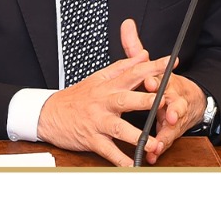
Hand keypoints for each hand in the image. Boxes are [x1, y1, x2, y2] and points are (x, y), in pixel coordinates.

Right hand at [36, 18, 174, 165]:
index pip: (133, 73)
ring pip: (119, 128)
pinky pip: (108, 151)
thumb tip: (143, 54)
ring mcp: (98, 122)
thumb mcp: (99, 77)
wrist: (48, 114)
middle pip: (127, 100)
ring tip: (154, 143)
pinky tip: (133, 165)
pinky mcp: (92, 139)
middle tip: (166, 102)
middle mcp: (104, 102)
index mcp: (108, 86)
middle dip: (146, 101)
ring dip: (137, 136)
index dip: (153, 67)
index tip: (171, 63)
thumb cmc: (77, 97)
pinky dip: (120, 159)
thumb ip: (123, 66)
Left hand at [122, 16, 206, 152]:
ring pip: (172, 125)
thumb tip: (126, 24)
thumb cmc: (165, 84)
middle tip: (166, 114)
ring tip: (157, 144)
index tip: (150, 81)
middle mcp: (172, 99)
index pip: (161, 79)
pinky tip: (154, 155)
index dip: (156, 81)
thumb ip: (136, 49)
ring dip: (166, 134)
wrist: (192, 101)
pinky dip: (161, 149)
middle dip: (170, 108)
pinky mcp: (171, 132)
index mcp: (165, 82)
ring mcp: (174, 117)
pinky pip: (167, 141)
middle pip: (173, 103)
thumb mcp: (151, 64)